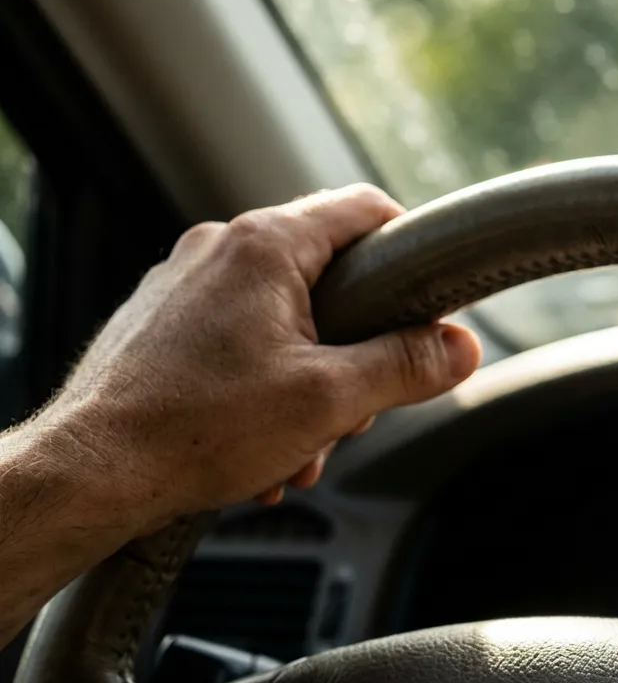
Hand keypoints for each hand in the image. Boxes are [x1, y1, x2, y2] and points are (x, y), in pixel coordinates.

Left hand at [36, 184, 480, 534]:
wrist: (89, 473)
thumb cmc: (198, 428)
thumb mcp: (331, 400)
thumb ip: (407, 365)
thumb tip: (463, 346)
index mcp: (266, 246)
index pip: (365, 209)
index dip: (411, 248)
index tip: (430, 299)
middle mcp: (220, 248)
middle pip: (328, 276)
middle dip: (354, 348)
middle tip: (355, 406)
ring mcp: (184, 284)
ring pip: (284, 318)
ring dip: (309, 381)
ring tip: (299, 444)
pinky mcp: (161, 322)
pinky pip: (238, 340)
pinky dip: (263, 387)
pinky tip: (260, 447)